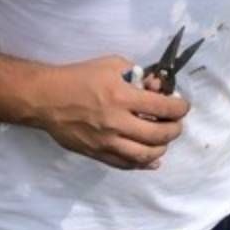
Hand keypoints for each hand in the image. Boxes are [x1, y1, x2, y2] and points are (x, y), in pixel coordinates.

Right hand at [33, 55, 189, 170]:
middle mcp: (117, 122)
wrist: (46, 99)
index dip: (180, 108)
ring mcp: (106, 142)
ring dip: (161, 149)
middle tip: (176, 124)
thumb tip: (155, 87)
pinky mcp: (96, 153)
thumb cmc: (79, 77)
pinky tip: (152, 161)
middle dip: (174, 129)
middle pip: (158, 135)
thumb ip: (137, 74)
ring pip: (144, 155)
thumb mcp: (112, 64)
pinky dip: (142, 165)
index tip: (183, 106)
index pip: (163, 108)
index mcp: (122, 96)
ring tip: (164, 140)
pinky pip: (124, 164)